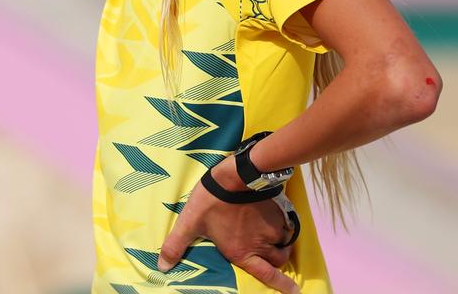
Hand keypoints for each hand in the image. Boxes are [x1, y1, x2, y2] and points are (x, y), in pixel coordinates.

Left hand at [157, 157, 299, 293]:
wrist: (234, 175)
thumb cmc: (210, 200)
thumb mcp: (189, 222)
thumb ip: (176, 245)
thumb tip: (162, 267)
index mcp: (241, 252)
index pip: (266, 274)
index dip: (281, 285)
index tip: (295, 292)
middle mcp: (260, 244)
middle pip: (278, 261)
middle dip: (278, 263)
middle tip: (274, 259)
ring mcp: (271, 228)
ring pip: (284, 244)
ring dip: (281, 246)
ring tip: (273, 240)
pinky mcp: (278, 212)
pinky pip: (288, 227)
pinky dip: (285, 229)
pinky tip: (277, 223)